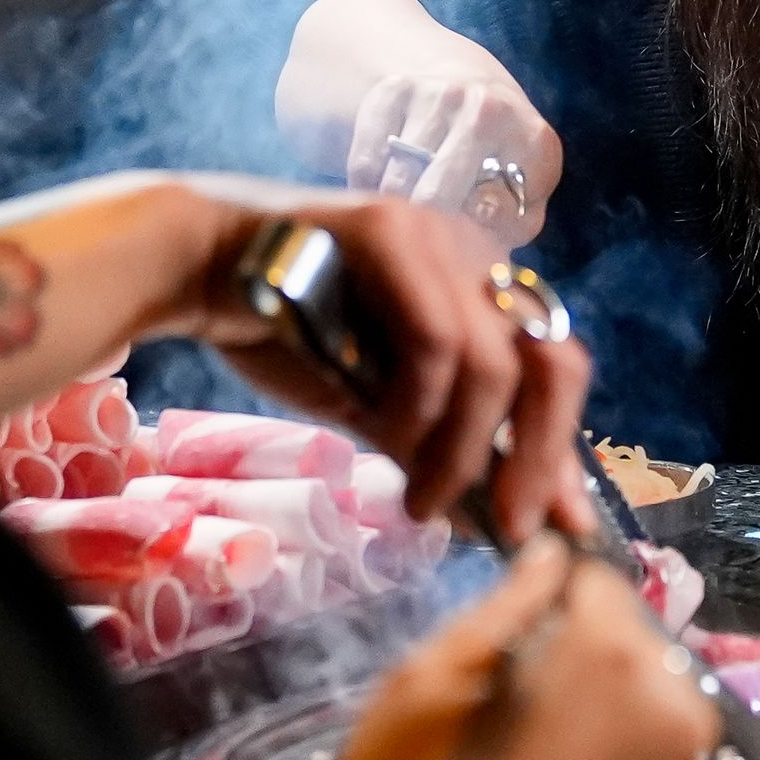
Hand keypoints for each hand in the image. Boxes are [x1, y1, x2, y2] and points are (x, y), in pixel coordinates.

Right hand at [169, 187, 595, 541]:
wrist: (198, 268)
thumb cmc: (289, 332)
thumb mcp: (380, 409)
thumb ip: (440, 450)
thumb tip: (498, 524)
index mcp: (486, 289)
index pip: (556, 371)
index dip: (561, 451)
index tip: (560, 526)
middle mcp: (477, 254)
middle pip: (553, 363)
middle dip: (537, 458)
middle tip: (509, 528)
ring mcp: (437, 236)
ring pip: (495, 361)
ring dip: (464, 450)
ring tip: (425, 502)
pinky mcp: (390, 231)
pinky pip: (434, 339)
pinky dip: (421, 409)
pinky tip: (391, 442)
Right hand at [274, 0, 563, 247]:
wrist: (470, 83)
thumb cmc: (499, 163)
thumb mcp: (525, 194)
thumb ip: (510, 226)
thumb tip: (477, 247)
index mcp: (534, 142)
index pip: (493, 212)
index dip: (471, 237)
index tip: (463, 239)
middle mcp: (490, 109)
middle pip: (437, 198)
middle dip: (424, 226)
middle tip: (422, 239)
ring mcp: (440, 94)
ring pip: (396, 183)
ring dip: (393, 207)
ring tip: (404, 213)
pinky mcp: (395, 89)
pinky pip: (367, 162)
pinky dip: (366, 186)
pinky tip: (383, 188)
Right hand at [333, 536, 718, 759]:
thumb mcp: (423, 688)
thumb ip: (499, 609)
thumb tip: (549, 558)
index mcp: (612, 653)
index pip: (592, 576)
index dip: (542, 591)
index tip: (500, 627)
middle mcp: (672, 702)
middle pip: (625, 639)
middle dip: (572, 652)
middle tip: (498, 701)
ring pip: (641, 700)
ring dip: (594, 707)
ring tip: (521, 755)